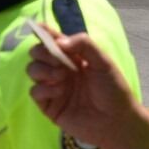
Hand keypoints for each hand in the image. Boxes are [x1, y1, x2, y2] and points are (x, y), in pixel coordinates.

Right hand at [26, 30, 144, 148]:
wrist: (116, 121)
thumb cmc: (113, 90)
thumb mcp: (104, 62)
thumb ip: (84, 45)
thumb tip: (59, 42)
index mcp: (73, 57)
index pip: (53, 41)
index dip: (43, 33)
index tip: (38, 28)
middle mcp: (60, 70)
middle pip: (37, 53)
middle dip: (42, 52)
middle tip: (58, 60)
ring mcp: (53, 87)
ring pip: (32, 70)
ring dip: (42, 69)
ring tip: (61, 76)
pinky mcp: (49, 106)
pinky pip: (34, 91)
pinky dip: (43, 88)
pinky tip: (59, 91)